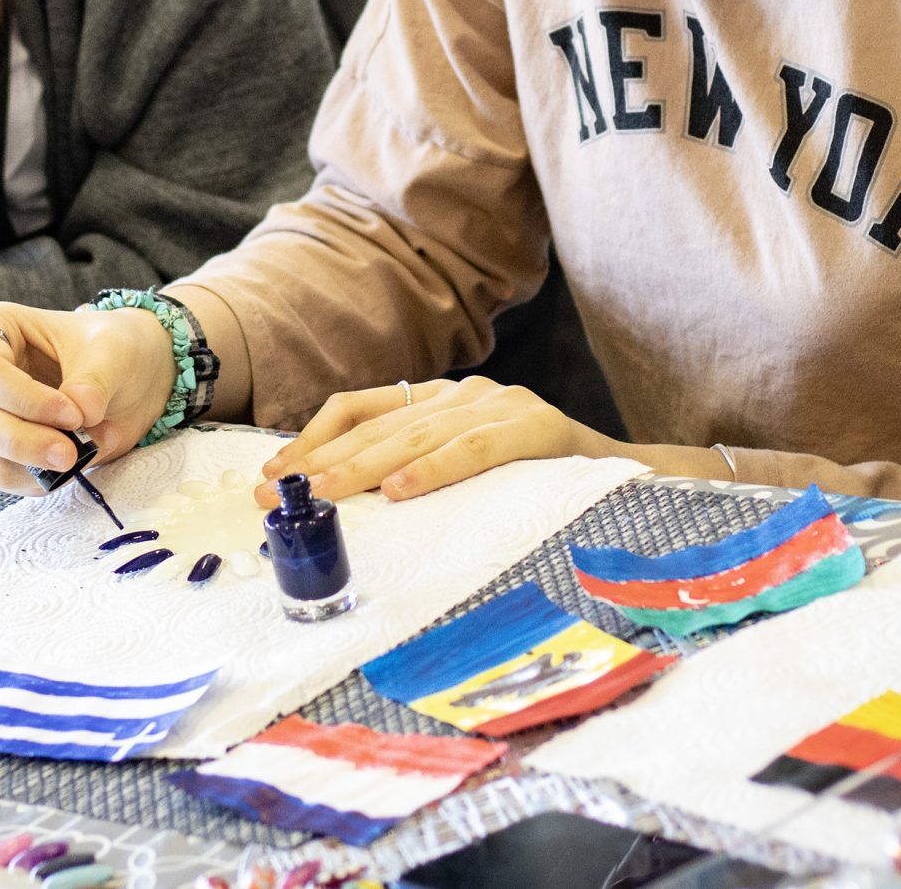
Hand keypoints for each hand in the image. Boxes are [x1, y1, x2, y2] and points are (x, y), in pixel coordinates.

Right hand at [0, 301, 174, 493]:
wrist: (123, 378)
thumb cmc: (108, 349)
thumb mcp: (113, 351)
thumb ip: (95, 379)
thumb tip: (81, 408)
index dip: (25, 399)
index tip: (73, 415)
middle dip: (20, 440)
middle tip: (70, 453)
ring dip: (31, 464)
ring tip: (80, 455)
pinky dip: (36, 478)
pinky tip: (69, 466)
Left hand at [257, 376, 612, 506]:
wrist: (628, 479)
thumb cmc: (536, 484)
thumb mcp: (462, 473)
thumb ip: (411, 473)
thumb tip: (336, 506)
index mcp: (439, 400)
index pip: (359, 408)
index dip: (310, 438)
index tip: (272, 474)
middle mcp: (462, 394)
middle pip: (376, 424)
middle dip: (320, 460)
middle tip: (276, 493)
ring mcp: (500, 404)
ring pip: (416, 435)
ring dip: (362, 467)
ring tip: (323, 493)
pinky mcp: (535, 427)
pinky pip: (475, 449)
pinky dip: (433, 470)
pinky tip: (398, 491)